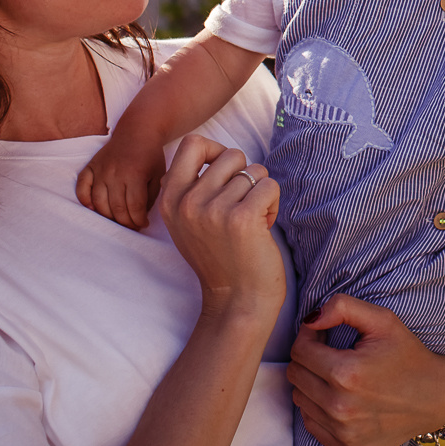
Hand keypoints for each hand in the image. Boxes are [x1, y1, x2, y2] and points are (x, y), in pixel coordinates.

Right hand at [76, 125, 167, 230]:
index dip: (139, 220)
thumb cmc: (150, 154)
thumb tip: (140, 216)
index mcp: (135, 175)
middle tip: (131, 226)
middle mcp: (115, 173)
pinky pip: (82, 186)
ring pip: (98, 201)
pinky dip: (84, 199)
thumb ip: (150, 196)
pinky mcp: (91, 166)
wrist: (137, 131)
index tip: (143, 224)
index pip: (134, 207)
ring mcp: (101, 170)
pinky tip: (92, 208)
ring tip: (117, 220)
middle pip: (116, 207)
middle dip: (125, 222)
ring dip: (107, 216)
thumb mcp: (158, 174)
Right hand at [155, 136, 283, 320]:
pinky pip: (270, 185)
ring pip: (254, 171)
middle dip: (245, 175)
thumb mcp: (187, 221)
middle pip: (231, 154)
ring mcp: (214, 210)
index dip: (215, 150)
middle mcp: (187, 202)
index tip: (226, 174)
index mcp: (170, 200)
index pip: (192, 144)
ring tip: (252, 220)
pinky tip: (263, 226)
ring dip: (260, 193)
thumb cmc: (219, 257)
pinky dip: (274, 203)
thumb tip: (207, 150)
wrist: (236, 301)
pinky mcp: (243, 218)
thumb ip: (190, 187)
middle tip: (242, 205)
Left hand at [286, 296, 444, 445]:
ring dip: (312, 383)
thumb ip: (342, 307)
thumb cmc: (408, 354)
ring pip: (300, 399)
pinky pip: (311, 424)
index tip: (325, 334)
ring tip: (338, 374)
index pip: (300, 350)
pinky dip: (319, 408)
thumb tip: (310, 319)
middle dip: (308, 358)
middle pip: (295, 375)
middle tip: (332, 352)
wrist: (436, 397)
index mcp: (346, 373)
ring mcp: (343, 432)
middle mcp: (340, 407)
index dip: (309, 336)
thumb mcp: (383, 320)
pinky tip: (342, 397)